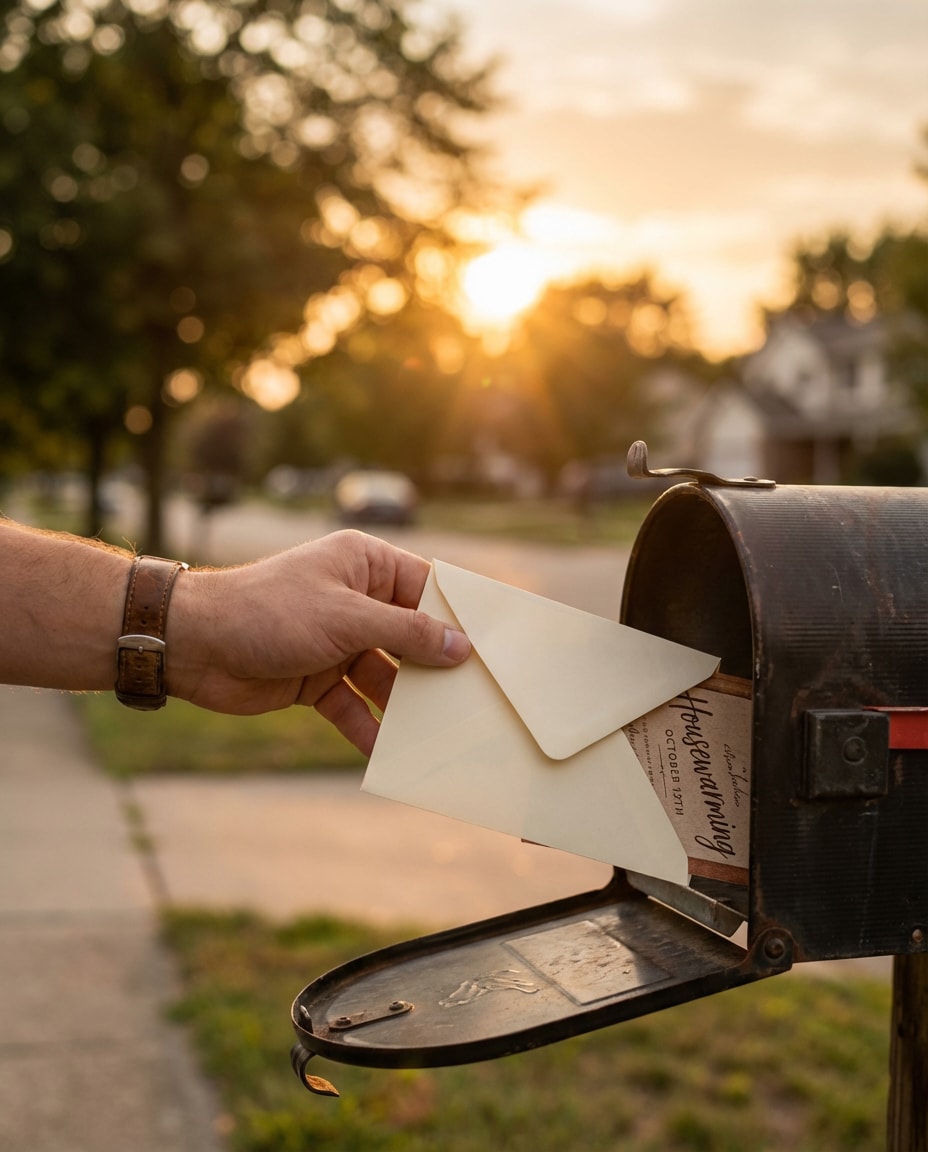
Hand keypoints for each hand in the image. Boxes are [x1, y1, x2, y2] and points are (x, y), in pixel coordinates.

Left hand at [167, 529, 470, 753]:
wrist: (193, 644)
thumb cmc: (268, 611)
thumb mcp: (346, 618)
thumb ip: (406, 634)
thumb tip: (460, 647)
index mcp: (365, 565)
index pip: (427, 588)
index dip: (459, 618)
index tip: (495, 648)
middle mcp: (356, 600)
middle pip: (411, 637)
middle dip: (437, 669)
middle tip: (476, 698)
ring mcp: (338, 641)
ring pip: (387, 677)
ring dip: (407, 705)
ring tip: (440, 733)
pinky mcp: (317, 678)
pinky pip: (354, 705)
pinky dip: (368, 728)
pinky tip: (388, 753)